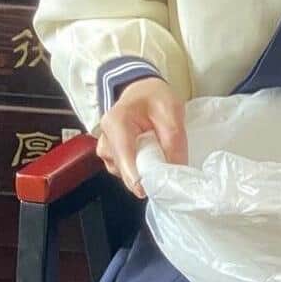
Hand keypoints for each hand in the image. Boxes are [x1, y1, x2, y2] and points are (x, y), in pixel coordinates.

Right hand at [96, 76, 186, 198]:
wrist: (142, 91)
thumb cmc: (154, 97)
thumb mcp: (171, 111)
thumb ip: (174, 141)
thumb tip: (175, 171)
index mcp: (116, 121)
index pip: (122, 153)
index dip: (133, 175)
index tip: (145, 190)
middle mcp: (105, 137)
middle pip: (123, 168)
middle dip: (144, 175)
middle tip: (166, 172)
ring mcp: (107, 149)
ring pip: (124, 172)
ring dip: (143, 171)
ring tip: (159, 154)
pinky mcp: (112, 157)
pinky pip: (126, 172)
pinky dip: (140, 169)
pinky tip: (150, 157)